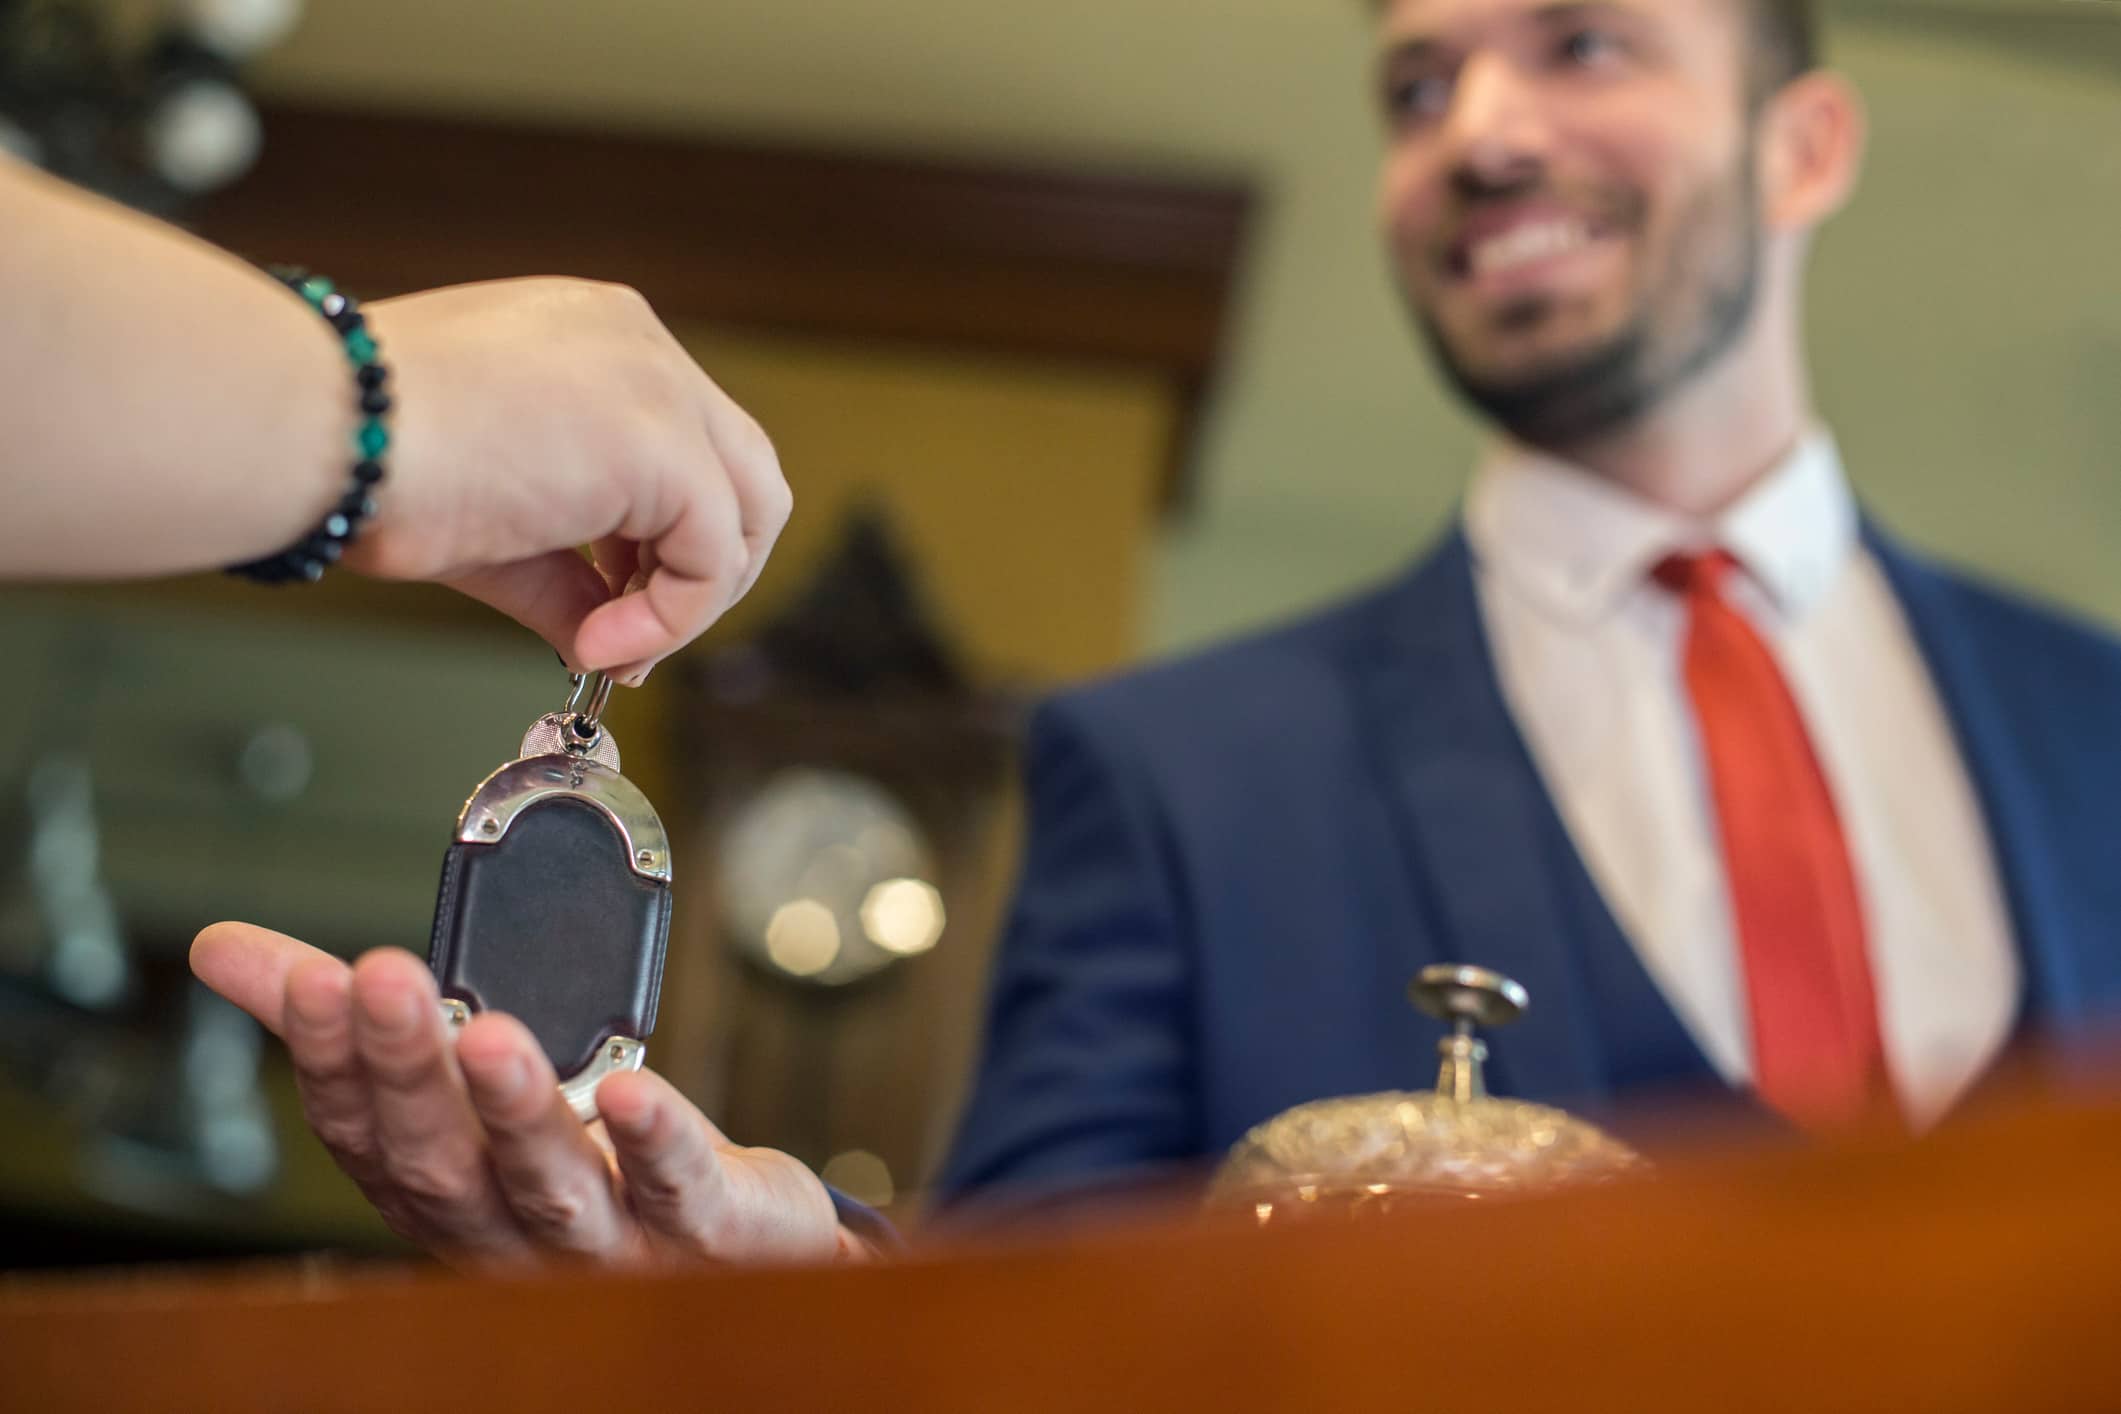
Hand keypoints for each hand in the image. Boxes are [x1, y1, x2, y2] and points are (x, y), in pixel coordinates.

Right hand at [190, 923, 865, 1269]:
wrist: (732, 1245)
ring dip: (514, 1112)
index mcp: (445, 1186)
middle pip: (445, 1161)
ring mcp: (608, 1242)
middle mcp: (509, 1226)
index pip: (365, 1131)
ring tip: (490, 1035)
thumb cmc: (587, 1165)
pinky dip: (652, 1144)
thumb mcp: (472, 1092)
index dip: (334, 1059)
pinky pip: (676, 1191)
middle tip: (383, 978)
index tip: (313, 977)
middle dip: (408, 1073)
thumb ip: (368, 1024)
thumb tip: (227, 951)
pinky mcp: (703, 1230)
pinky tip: (633, 1090)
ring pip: (549, 1186)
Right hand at [351, 279, 792, 681]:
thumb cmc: (368, 456)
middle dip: (703, 570)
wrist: (320, 429)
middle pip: (743, 470)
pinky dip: (670, 618)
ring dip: (691, 598)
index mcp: (597, 339)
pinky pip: (712, 555)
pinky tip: (599, 644)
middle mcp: (640, 345)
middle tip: (635, 638)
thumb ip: (571, 576)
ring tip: (610, 646)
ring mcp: (659, 386)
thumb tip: (606, 641)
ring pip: (749, 509)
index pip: (687, 442)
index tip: (613, 606)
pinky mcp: (662, 445)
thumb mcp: (496, 520)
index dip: (663, 540)